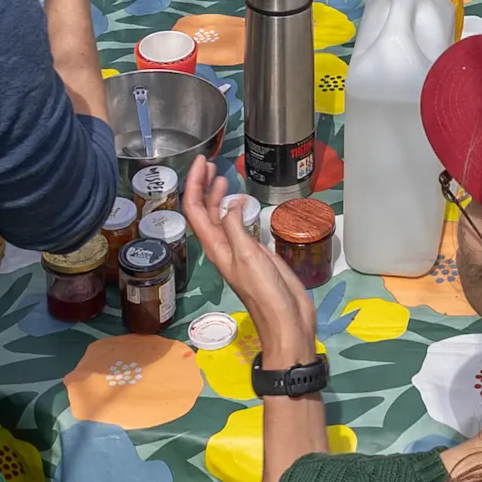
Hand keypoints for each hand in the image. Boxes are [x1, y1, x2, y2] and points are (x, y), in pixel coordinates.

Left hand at [183, 157, 318, 366]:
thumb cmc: (265, 292)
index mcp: (216, 248)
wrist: (286, 319)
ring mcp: (238, 250)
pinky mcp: (253, 253)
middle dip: (203, 186)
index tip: (202, 162)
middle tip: (211, 163)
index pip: (196, 210)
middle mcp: (222, 247)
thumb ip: (235, 227)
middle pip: (204, 212)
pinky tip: (242, 202)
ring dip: (217, 196)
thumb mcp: (247, 256)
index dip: (195, 184)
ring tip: (222, 176)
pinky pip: (237, 226)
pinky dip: (236, 209)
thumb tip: (232, 202)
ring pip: (220, 218)